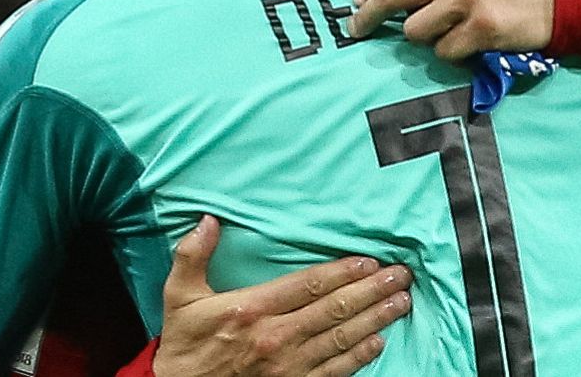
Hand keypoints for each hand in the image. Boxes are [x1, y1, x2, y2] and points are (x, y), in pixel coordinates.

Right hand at [155, 216, 412, 376]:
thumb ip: (192, 256)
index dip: (342, 272)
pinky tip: (378, 343)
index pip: (308, 285)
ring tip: (400, 302)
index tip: (369, 261)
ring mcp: (286, 367)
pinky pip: (333, 372)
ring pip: (340, 339)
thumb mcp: (179, 297)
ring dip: (375, 319)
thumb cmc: (183, 345)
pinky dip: (359, 357)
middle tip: (401, 275)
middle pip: (334, 309)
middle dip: (371, 291)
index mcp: (252, 310)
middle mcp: (275, 337)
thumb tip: (209, 220)